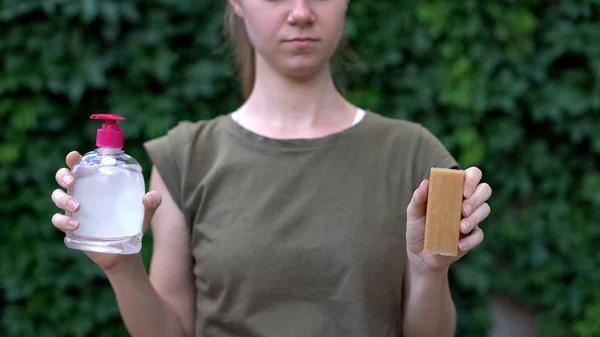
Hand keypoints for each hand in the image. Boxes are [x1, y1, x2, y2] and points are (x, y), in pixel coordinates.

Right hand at [51, 151, 161, 270]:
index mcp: (97, 184)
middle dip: (63, 176)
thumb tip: (149, 197)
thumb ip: (152, 202)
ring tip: (78, 207)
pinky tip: (76, 226)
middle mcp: (82, 193)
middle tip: (72, 182)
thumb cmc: (132, 224)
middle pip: (63, 177)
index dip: (74, 159)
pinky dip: (63, 221)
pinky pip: (58, 220)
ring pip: (57, 197)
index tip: (74, 157)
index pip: (82, 166)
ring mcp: (73, 210)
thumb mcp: (145, 212)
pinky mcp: (70, 227)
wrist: (125, 251)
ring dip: (63, 199)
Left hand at [405, 167, 491, 274]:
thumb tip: (426, 182)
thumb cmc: (418, 228)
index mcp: (453, 190)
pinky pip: (480, 235)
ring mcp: (471, 218)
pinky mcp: (472, 236)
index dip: (472, 179)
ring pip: (485, 209)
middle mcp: (465, 201)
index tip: (463, 192)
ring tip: (461, 227)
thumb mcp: (414, 213)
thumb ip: (418, 198)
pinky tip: (459, 244)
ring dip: (475, 217)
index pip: (472, 175)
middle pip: (485, 189)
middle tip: (463, 210)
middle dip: (477, 198)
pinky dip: (471, 240)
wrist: (420, 255)